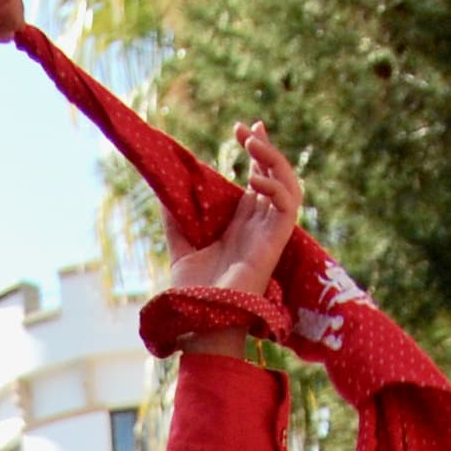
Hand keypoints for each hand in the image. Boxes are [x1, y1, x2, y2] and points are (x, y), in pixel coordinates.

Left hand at [158, 120, 303, 291]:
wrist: (200, 322)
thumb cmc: (193, 294)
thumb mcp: (180, 247)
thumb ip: (175, 219)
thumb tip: (163, 190)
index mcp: (241, 226)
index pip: (257, 181)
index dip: (256, 153)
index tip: (244, 129)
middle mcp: (258, 227)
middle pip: (274, 178)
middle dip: (265, 148)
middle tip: (248, 128)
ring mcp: (268, 235)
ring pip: (288, 187)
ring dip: (275, 161)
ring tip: (253, 144)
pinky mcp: (273, 244)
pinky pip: (288, 209)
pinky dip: (277, 189)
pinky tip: (256, 179)